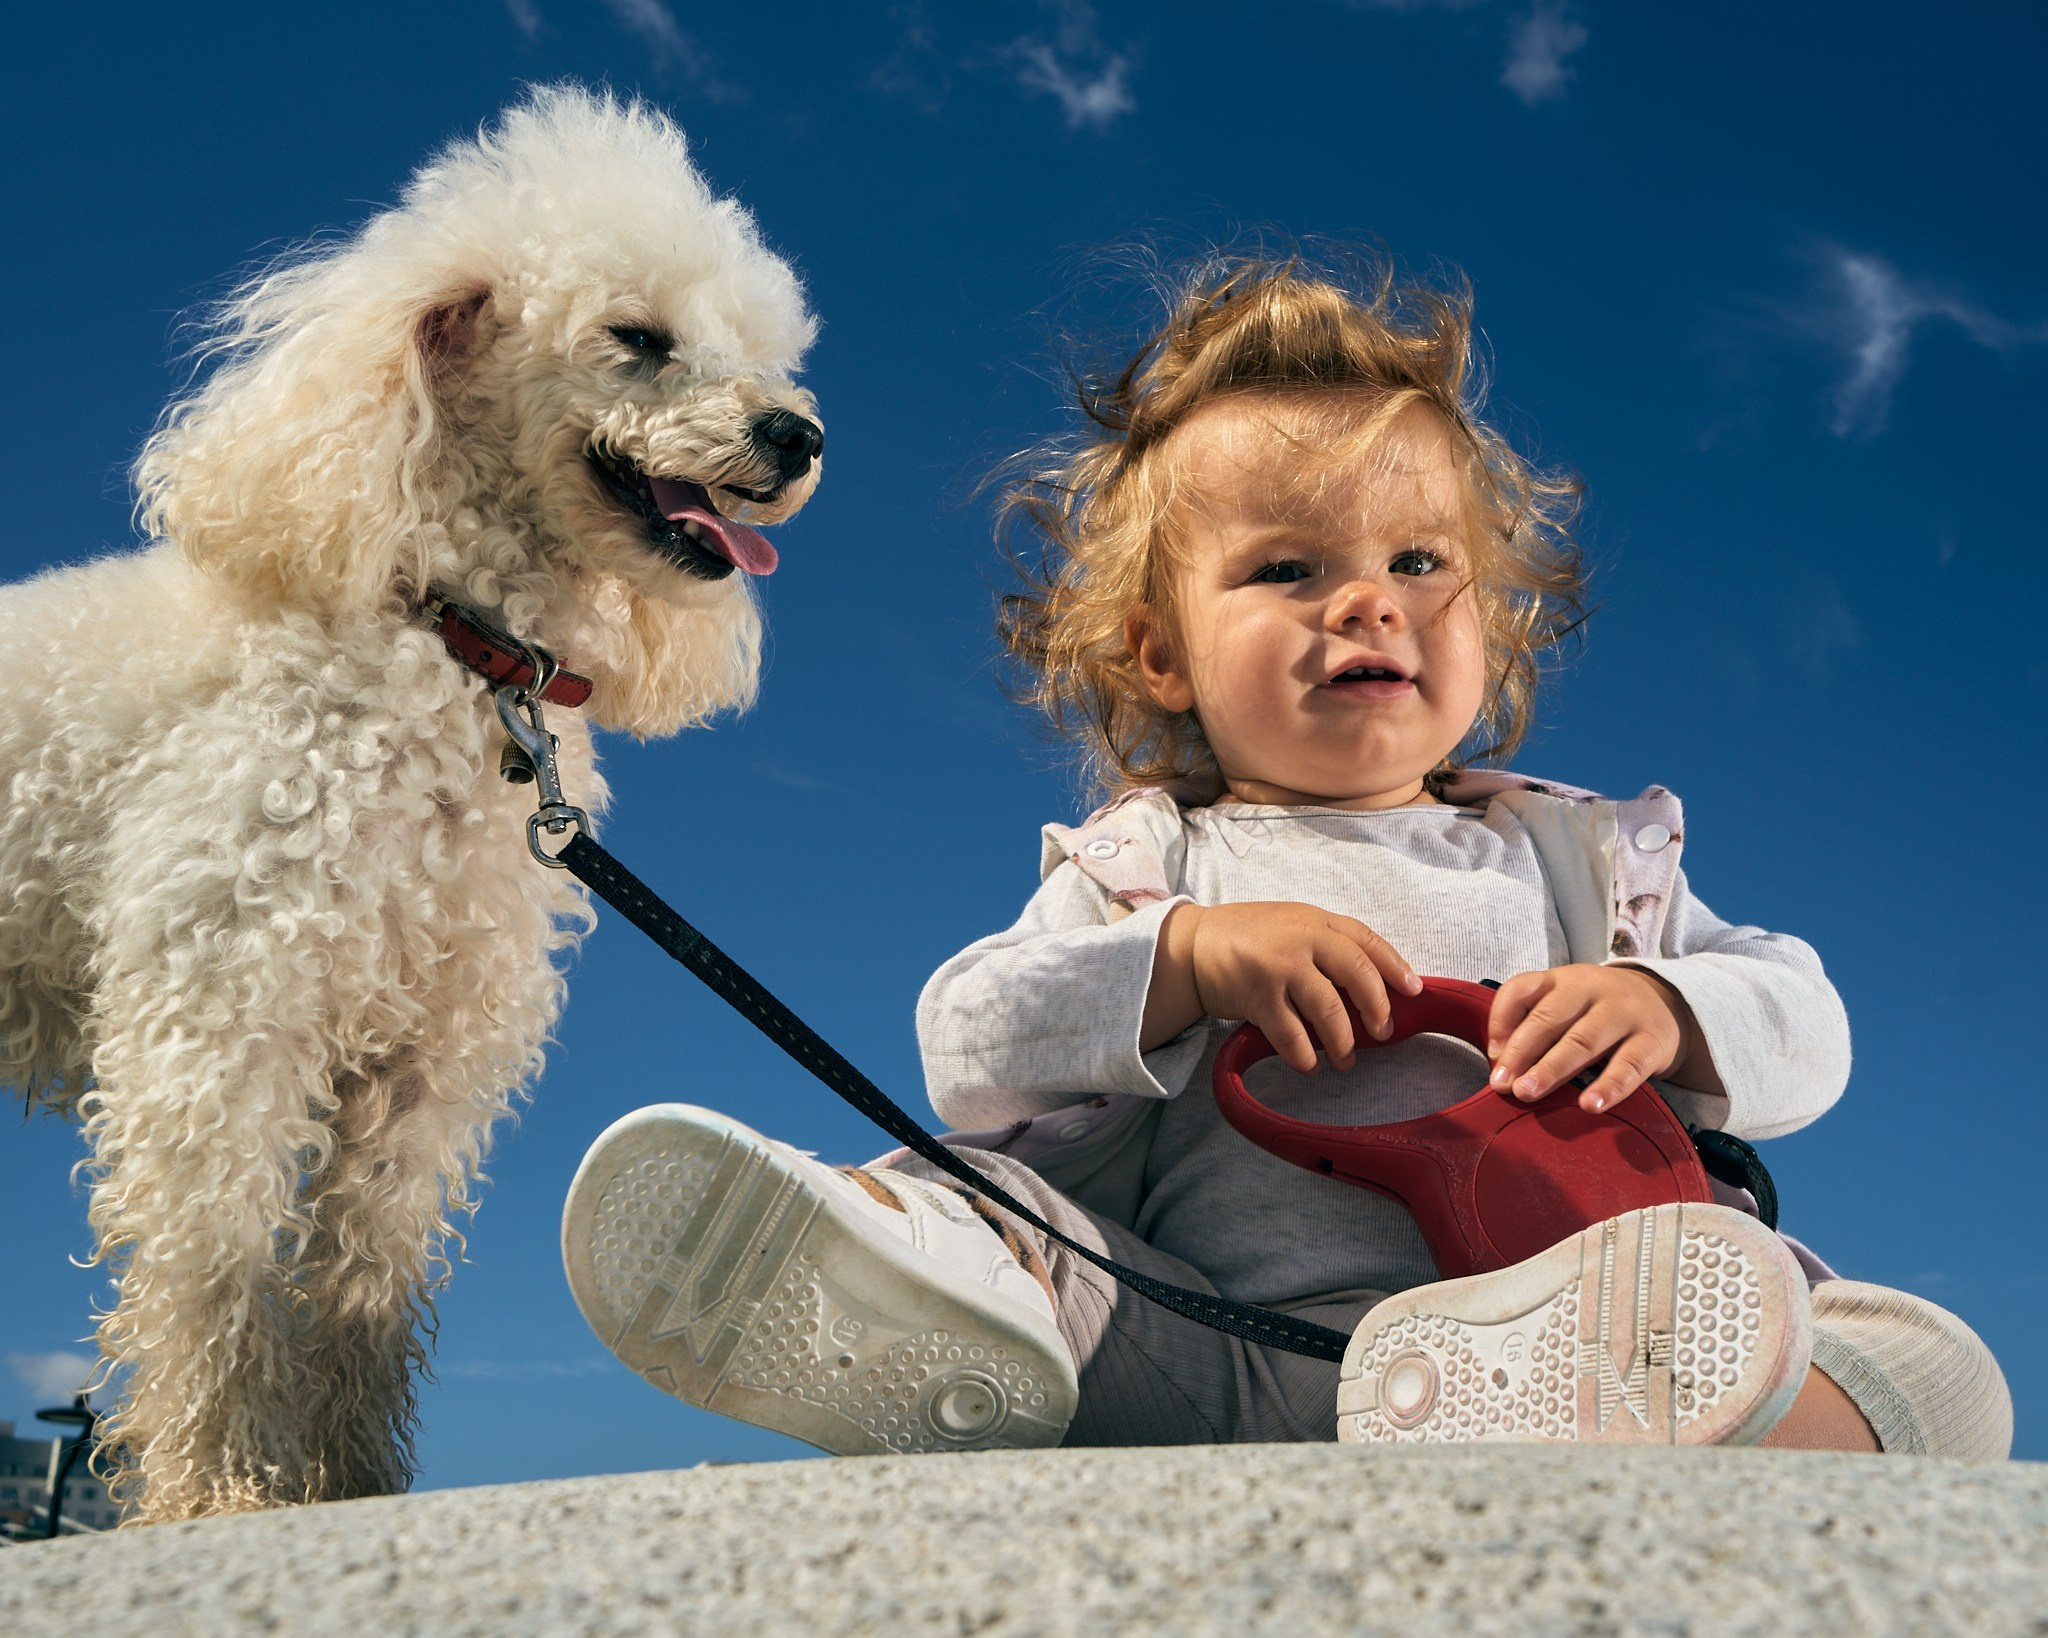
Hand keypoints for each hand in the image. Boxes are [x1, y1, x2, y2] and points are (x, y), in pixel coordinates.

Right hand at [1143, 902, 1421, 1072]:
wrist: (1191, 947)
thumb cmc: (1246, 938)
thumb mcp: (1290, 925)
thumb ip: (1325, 944)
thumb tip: (1370, 985)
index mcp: (1314, 920)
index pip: (1366, 941)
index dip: (1395, 966)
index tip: (1414, 991)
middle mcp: (1301, 939)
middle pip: (1357, 974)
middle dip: (1377, 1008)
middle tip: (1383, 1032)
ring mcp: (1279, 967)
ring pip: (1328, 1010)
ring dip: (1342, 1042)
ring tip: (1346, 1060)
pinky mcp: (1256, 996)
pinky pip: (1290, 1035)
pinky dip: (1303, 1056)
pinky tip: (1308, 1065)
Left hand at [1485, 964, 1705, 1112]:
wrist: (1666, 1001)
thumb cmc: (1597, 1009)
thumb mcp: (1565, 1003)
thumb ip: (1531, 1022)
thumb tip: (1500, 1059)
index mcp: (1562, 979)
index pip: (1522, 989)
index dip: (1501, 1021)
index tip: (1493, 1055)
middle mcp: (1591, 989)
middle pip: (1549, 1017)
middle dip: (1521, 1052)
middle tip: (1503, 1084)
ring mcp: (1624, 1013)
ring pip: (1584, 1040)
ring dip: (1553, 1069)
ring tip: (1528, 1092)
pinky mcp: (1653, 1040)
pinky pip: (1629, 1065)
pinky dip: (1609, 1086)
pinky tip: (1590, 1105)